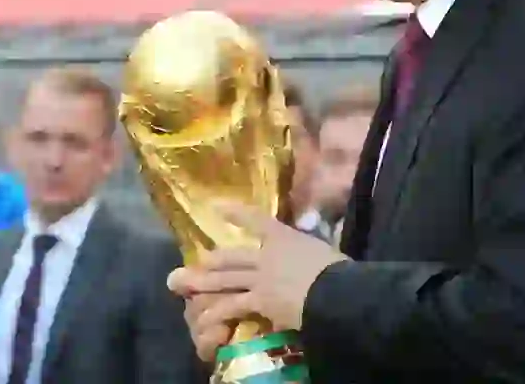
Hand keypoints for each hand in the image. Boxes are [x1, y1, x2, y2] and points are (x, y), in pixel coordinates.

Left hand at [167, 201, 347, 359]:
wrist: (334, 290)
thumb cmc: (337, 269)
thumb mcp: (324, 250)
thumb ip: (311, 251)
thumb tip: (315, 253)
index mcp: (285, 238)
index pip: (257, 220)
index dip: (236, 213)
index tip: (217, 206)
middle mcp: (266, 256)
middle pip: (234, 256)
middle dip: (215, 259)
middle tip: (199, 259)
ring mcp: (260, 279)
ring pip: (227, 279)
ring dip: (206, 283)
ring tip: (187, 285)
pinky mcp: (259, 301)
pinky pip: (233, 306)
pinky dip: (218, 312)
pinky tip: (205, 318)